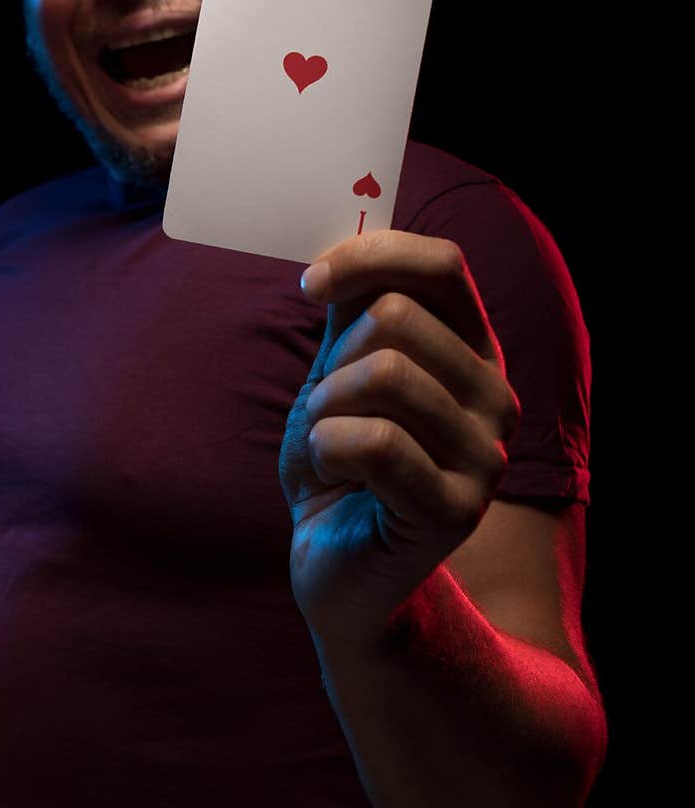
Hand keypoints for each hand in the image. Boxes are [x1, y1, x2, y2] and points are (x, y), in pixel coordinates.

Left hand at [279, 230, 520, 646]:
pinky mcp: (458, 509)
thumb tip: (340, 240)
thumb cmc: (338, 462)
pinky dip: (327, 451)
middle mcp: (497, 396)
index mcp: (473, 351)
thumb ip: (350, 311)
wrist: (337, 567)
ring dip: (324, 411)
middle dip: (331, 363)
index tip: (309, 286)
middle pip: (393, 317)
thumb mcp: (337, 372)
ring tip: (333, 447)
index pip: (441, 265)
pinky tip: (336, 478)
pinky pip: (372, 441)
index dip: (367, 257)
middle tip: (330, 412)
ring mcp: (487, 455)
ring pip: (380, 374)